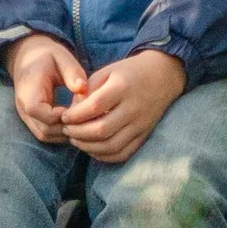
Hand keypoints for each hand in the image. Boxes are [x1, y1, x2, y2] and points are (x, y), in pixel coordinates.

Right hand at [2, 32, 87, 144]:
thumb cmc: (47, 56)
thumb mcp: (61, 56)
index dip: (62, 115)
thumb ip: (72, 72)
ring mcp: (25, 116)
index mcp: (28, 90)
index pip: (40, 112)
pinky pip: (45, 134)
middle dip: (67, 127)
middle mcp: (23, 107)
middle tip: (86, 119)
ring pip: (44, 135)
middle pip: (44, 130)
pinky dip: (60, 132)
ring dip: (64, 132)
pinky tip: (74, 122)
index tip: (80, 108)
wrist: (29, 58)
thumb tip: (83, 88)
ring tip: (82, 121)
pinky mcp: (32, 120)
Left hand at [57, 49, 187, 164]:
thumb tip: (72, 112)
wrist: (163, 76)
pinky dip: (105, 156)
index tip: (64, 116)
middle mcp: (133, 108)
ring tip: (76, 140)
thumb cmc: (129, 72)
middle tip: (67, 130)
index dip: (75, 115)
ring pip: (111, 145)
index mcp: (122, 87)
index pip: (94, 107)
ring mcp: (141, 124)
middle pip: (102, 130)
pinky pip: (123, 153)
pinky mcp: (144, 135)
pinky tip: (92, 148)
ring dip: (88, 147)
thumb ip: (88, 90)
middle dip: (78, 133)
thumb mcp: (107, 72)